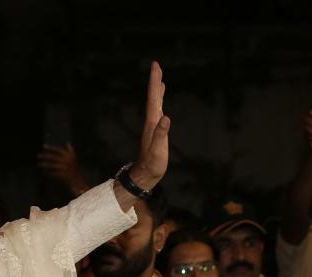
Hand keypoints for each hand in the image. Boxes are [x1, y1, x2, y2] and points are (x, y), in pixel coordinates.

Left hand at [37, 143, 89, 194]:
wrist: (78, 181)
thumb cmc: (75, 169)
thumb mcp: (74, 158)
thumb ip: (71, 150)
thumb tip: (68, 142)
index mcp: (70, 156)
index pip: (59, 150)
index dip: (51, 147)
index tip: (43, 146)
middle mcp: (68, 161)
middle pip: (53, 157)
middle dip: (45, 156)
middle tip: (38, 155)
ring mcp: (65, 168)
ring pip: (52, 165)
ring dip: (45, 164)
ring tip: (39, 164)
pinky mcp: (62, 176)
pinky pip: (52, 173)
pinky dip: (47, 172)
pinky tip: (43, 172)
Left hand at [128, 62, 170, 191]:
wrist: (145, 174)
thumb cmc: (153, 164)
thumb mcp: (158, 150)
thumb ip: (161, 134)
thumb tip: (165, 118)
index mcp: (152, 123)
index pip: (153, 98)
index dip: (155, 82)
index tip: (155, 67)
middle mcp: (151, 122)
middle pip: (153, 98)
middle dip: (155, 81)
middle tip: (156, 66)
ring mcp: (153, 126)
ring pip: (155, 104)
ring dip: (157, 91)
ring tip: (159, 79)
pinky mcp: (156, 131)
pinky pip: (158, 112)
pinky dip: (159, 103)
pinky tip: (160, 101)